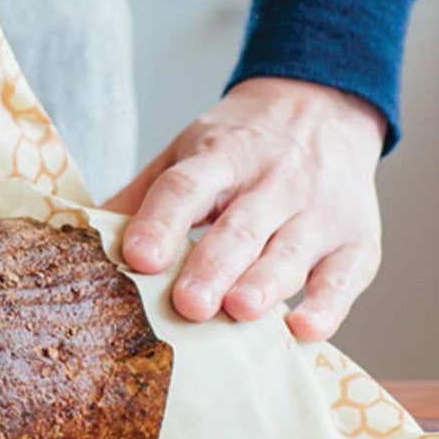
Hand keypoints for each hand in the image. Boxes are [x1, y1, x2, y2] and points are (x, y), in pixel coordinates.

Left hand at [102, 78, 385, 340]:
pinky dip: (328, 305)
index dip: (160, 222)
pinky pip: (345, 277)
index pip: (185, 188)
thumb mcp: (185, 152)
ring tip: (239, 311)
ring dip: (266, 284)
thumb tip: (81, 236)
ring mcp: (318, 211)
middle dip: (213, 266)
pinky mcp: (357, 242)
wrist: (321, 106)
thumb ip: (142, 195)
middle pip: (240, 226)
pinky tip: (303, 331)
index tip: (137, 258)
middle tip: (188, 304)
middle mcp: (272, 181)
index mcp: (219, 157)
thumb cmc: (237, 145)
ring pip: (290, 251)